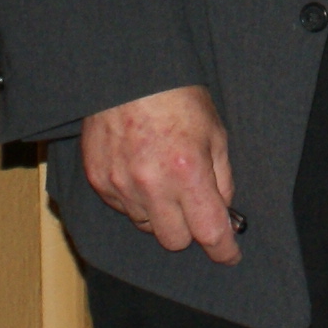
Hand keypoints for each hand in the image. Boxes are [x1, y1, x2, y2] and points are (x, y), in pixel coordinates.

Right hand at [82, 86, 240, 263]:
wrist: (128, 73)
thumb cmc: (177, 98)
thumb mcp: (215, 134)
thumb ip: (221, 179)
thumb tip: (223, 213)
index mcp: (188, 172)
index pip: (209, 233)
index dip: (224, 250)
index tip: (229, 255)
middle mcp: (152, 185)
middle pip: (175, 240)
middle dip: (189, 229)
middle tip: (192, 205)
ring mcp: (121, 185)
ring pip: (146, 226)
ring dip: (159, 213)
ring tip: (162, 178)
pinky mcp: (99, 181)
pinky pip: (123, 209)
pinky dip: (135, 199)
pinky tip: (139, 170)